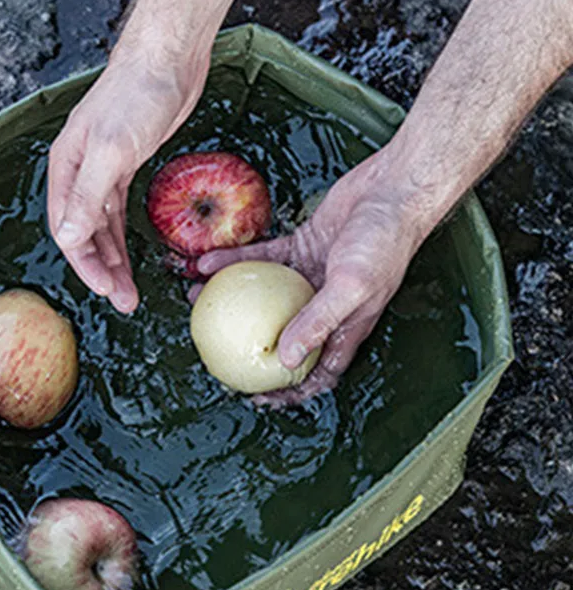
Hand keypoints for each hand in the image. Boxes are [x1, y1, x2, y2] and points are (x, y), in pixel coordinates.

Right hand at [47, 47, 208, 312]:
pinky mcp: (126, 169)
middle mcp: (79, 174)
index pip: (67, 229)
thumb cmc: (136, 96)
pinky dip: (123, 239)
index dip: (85, 262)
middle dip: (102, 270)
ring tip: (129, 293)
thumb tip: (70, 240)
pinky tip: (129, 260)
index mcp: (65, 168)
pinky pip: (118, 215)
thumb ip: (88, 197)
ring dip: (114, 261)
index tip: (105, 289)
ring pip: (102, 229)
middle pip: (84, 234)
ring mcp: (102, 172)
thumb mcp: (111, 150)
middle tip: (124, 301)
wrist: (168, 60)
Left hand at [196, 146, 433, 406]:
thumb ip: (318, 322)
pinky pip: (261, 260)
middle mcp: (325, 307)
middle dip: (249, 347)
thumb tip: (286, 360)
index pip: (317, 372)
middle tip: (215, 351)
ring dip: (230, 300)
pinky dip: (235, 261)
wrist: (393, 191)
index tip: (258, 399)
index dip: (290, 391)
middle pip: (282, 337)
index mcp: (345, 327)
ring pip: (263, 297)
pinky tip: (206, 263)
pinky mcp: (301, 248)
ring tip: (196, 300)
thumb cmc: (383, 243)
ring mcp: (310, 278)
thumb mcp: (351, 288)